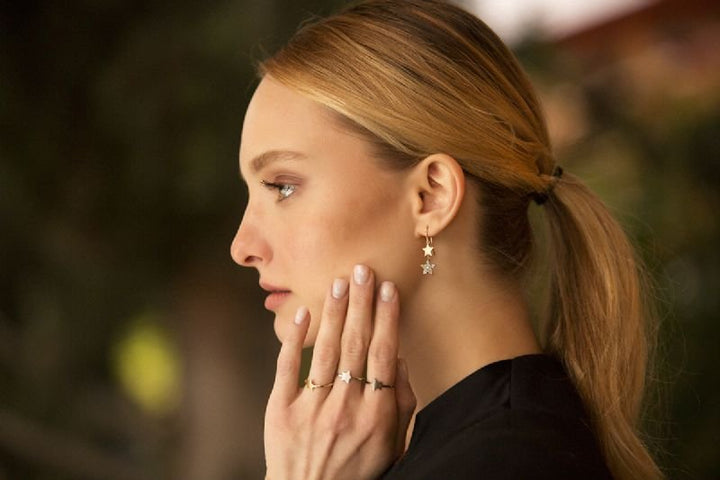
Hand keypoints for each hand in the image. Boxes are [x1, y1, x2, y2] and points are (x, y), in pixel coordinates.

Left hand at [264, 264, 415, 479]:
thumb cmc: (359, 471)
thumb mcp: (393, 444)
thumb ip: (401, 403)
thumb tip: (398, 359)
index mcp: (376, 413)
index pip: (383, 353)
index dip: (386, 318)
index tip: (388, 289)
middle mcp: (345, 406)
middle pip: (356, 344)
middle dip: (361, 303)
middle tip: (363, 270)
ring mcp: (312, 408)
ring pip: (325, 350)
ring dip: (333, 312)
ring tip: (339, 281)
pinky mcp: (281, 411)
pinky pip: (287, 368)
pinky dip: (293, 339)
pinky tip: (301, 313)